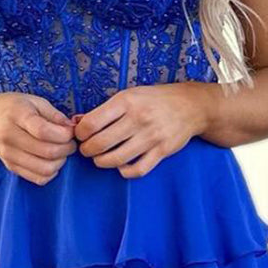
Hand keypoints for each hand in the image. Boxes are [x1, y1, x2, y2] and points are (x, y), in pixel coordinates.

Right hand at [0, 93, 76, 183]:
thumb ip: (55, 115)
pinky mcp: (11, 167)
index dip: (64, 134)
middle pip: (47, 152)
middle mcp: (9, 137)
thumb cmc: (15, 108)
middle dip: (67, 149)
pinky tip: (51, 160)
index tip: (70, 132)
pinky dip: (51, 172)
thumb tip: (72, 129)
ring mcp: (9, 155)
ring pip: (45, 169)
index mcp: (16, 115)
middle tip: (70, 142)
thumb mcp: (35, 101)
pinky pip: (38, 178)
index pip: (44, 131)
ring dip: (60, 162)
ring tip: (61, 151)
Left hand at [73, 84, 209, 176]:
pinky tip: (121, 165)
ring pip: (116, 159)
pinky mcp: (162, 151)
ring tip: (100, 158)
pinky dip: (124, 171)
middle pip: (100, 143)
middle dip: (87, 150)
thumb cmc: (154, 100)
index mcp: (126, 102)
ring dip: (102, 162)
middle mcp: (138, 119)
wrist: (190, 106)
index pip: (92, 123)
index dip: (80, 133)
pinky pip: (137, 170)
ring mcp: (151, 137)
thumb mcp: (129, 95)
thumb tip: (77, 122)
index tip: (81, 135)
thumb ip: (104, 110)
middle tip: (87, 149)